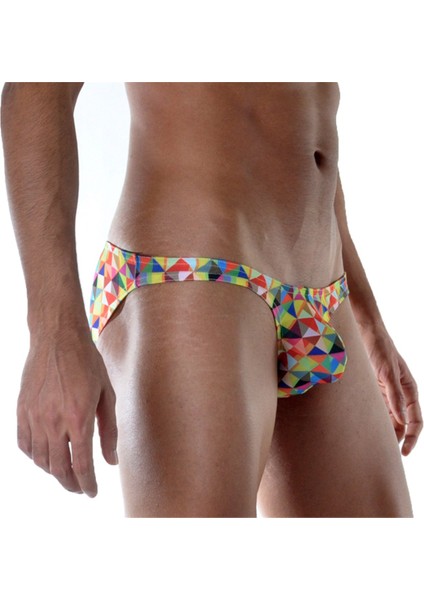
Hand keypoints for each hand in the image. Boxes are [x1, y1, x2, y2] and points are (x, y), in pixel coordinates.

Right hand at [17, 328, 117, 496]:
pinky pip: (24, 444)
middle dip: (71, 484)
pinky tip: (46, 456)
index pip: (82, 465)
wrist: (57, 338)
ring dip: (54, 472)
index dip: (88, 484)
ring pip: (40, 460)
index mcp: (78, 418)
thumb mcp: (107, 394)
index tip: (92, 492)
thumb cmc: (87, 363)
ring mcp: (34, 417)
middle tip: (80, 489)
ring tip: (66, 473)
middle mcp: (53, 422)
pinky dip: (35, 457)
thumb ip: (109, 430)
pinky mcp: (21, 410)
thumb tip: (111, 461)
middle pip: (59, 469)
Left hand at [362, 327, 421, 455]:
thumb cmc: (380, 348)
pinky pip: (376, 409)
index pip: (415, 421)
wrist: (365, 333)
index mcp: (409, 390)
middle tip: (385, 456)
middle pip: (401, 423)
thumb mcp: (387, 372)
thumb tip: (400, 420)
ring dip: (383, 430)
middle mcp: (399, 393)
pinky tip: (365, 429)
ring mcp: (386, 392)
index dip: (412, 438)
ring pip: (388, 418)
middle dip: (396, 439)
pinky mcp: (373, 389)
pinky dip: (373, 420)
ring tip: (374, 446)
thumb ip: (394, 395)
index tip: (404, 453)